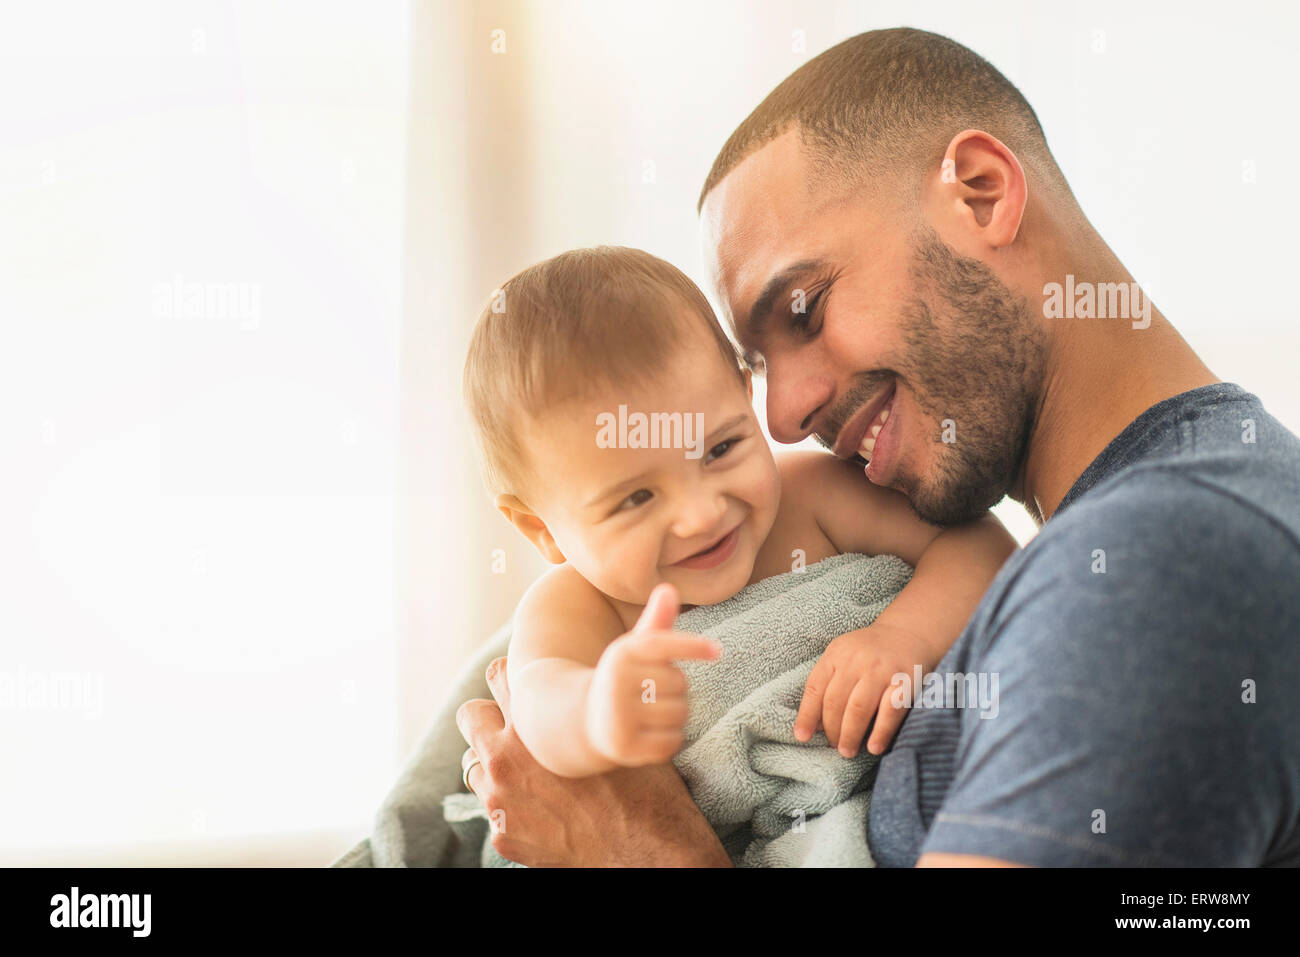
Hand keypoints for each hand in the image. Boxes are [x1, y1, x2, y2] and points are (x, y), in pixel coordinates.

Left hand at [456, 652, 730, 866]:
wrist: (649, 857)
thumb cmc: (646, 785)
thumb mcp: (638, 717)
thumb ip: (646, 647)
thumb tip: (666, 589)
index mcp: (531, 725)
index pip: (497, 679)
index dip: (509, 680)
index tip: (517, 683)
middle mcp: (507, 760)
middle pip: (473, 719)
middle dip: (491, 722)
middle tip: (516, 727)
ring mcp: (501, 803)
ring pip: (474, 770)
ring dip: (495, 767)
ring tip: (527, 772)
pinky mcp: (505, 839)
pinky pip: (493, 814)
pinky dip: (513, 810)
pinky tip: (539, 809)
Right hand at [585, 583, 720, 766]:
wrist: (583, 719)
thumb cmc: (622, 678)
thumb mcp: (634, 649)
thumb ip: (656, 623)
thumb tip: (668, 589)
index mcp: (622, 652)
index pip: (664, 645)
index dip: (693, 646)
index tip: (717, 651)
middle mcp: (617, 681)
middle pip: (680, 683)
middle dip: (676, 689)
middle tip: (653, 692)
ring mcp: (618, 715)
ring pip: (679, 713)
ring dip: (675, 715)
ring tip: (651, 712)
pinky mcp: (624, 746)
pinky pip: (671, 742)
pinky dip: (669, 740)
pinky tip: (649, 734)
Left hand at [793, 624, 932, 757]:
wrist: (909, 632)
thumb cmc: (870, 652)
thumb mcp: (843, 655)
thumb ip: (828, 683)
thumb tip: (813, 725)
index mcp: (836, 654)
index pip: (815, 687)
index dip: (807, 715)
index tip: (802, 737)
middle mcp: (856, 661)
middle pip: (835, 701)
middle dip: (832, 730)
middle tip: (834, 747)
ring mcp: (881, 671)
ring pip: (858, 709)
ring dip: (850, 735)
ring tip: (847, 751)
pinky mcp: (905, 682)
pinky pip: (890, 711)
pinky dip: (880, 732)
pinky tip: (873, 747)